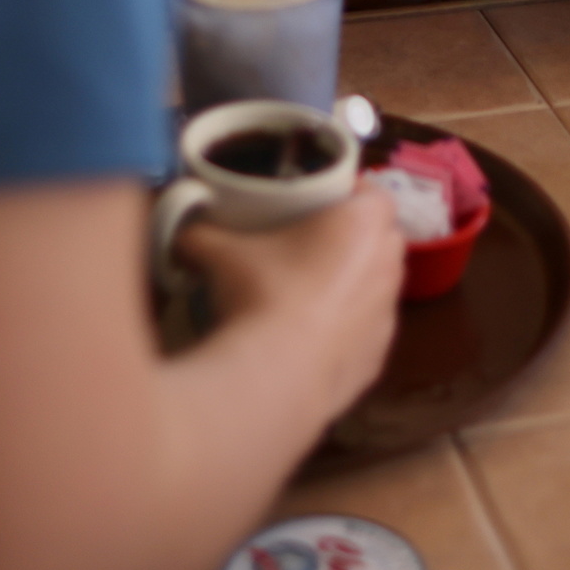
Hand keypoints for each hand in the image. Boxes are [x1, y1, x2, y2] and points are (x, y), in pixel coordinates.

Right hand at [177, 187, 405, 419]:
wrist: (277, 376)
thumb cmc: (260, 292)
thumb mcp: (219, 250)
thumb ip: (201, 231)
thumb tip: (180, 231)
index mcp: (364, 223)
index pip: (373, 193)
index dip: (348, 195)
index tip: (318, 202)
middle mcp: (389, 264)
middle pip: (381, 239)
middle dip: (354, 238)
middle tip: (310, 244)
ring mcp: (388, 315)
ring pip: (378, 287)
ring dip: (354, 284)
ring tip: (310, 293)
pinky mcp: (378, 359)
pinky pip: (366, 333)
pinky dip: (348, 330)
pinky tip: (312, 338)